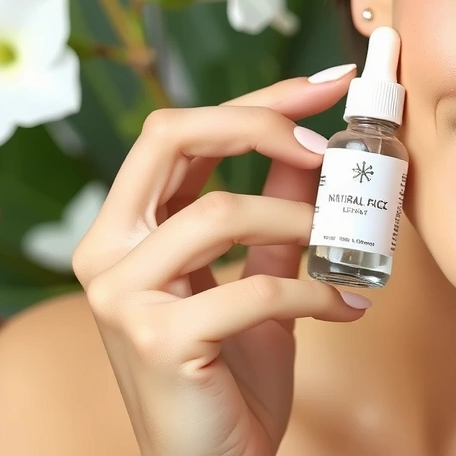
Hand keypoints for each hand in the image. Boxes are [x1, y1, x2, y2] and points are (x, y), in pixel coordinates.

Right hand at [72, 66, 370, 455]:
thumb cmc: (230, 372)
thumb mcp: (259, 273)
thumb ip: (278, 209)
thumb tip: (317, 145)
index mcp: (127, 227)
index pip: (179, 131)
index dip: (256, 98)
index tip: (327, 83)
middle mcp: (107, 252)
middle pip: (171, 137)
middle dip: (260, 122)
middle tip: (328, 143)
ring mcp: (123, 296)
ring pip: (219, 213)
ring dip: (302, 221)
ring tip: (349, 248)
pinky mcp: (156, 340)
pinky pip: (254, 288)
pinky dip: (316, 289)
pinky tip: (348, 305)